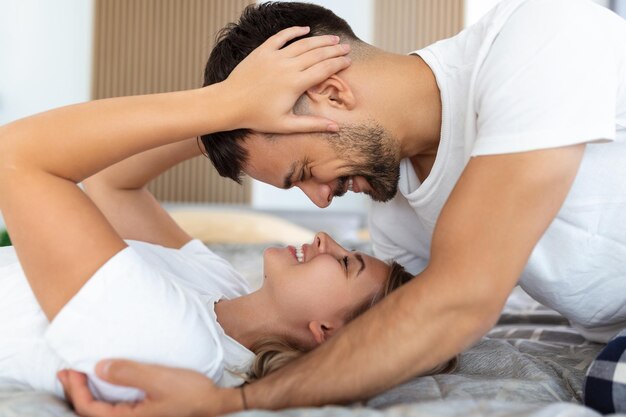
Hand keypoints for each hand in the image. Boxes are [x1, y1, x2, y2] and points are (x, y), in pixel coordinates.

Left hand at [58, 360, 241, 416]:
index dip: (76, 390)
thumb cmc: (190, 393)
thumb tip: (98, 368)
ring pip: (101, 409)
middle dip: (75, 391)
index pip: (90, 409)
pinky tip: (103, 382)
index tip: (70, 369)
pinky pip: (113, 406)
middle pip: (91, 411)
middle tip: (64, 371)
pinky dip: (102, 393)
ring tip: (77, 376)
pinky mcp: (143, 412)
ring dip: (87, 392)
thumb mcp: (160, 379)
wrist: (214, 403)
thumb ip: (129, 374)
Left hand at [222, 26, 350, 132]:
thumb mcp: (286, 125)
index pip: (324, 70)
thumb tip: (335, 128)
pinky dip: (294, 31)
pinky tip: (305, 29)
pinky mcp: (262, 51)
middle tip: (346, 48)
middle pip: (317, 54)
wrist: (229, 103)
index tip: (348, 61)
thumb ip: (312, 124)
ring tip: (333, 39)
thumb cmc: (257, 117)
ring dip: (320, 40)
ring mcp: (275, 57)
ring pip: (303, 44)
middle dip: (334, 50)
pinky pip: (281, 37)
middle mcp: (287, 66)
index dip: (338, 64)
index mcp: (295, 83)